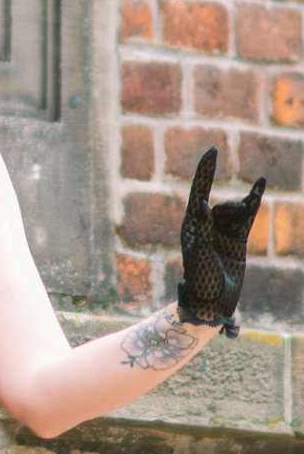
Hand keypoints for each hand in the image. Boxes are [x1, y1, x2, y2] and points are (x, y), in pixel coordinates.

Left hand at [177, 146, 264, 338]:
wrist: (213, 302)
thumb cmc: (201, 280)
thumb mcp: (200, 254)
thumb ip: (202, 229)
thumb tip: (200, 203)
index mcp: (191, 228)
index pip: (198, 193)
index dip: (205, 172)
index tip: (212, 151)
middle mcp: (205, 227)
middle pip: (220, 204)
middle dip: (231, 210)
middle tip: (233, 225)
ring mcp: (222, 232)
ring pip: (236, 210)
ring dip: (243, 214)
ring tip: (240, 235)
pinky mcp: (237, 239)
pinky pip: (247, 215)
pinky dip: (254, 200)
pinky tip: (261, 183)